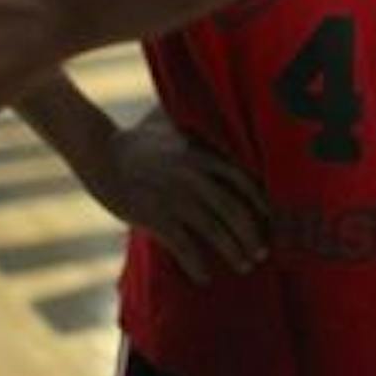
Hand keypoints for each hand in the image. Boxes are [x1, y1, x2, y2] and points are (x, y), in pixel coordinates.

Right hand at [90, 109, 267, 284]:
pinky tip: (204, 276)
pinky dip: (196, 264)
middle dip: (251, 234)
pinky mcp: (155, 215)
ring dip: (233, 252)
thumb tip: (224, 99)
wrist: (100, 154)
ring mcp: (175, 195)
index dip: (262, 202)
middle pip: (234, 209)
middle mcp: (193, 173)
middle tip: (262, 252)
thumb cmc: (140, 138)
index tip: (274, 219)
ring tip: (245, 265)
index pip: (243, 178)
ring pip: (214, 230)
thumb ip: (198, 118)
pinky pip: (184, 245)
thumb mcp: (173, 120)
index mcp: (202, 152)